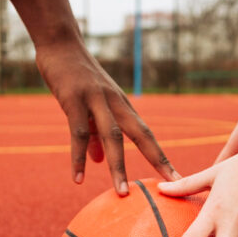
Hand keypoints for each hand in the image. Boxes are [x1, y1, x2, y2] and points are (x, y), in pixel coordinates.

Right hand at [8, 0, 178, 193]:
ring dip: (118, 167)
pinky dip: (79, 158)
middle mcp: (115, 103)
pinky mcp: (74, 100)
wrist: (60, 43)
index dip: (162, 157)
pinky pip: (79, 134)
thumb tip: (101, 162)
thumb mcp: (90, 106)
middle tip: (173, 185)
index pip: (147, 135)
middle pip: (141, 136)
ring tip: (122, 193)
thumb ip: (97, 136)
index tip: (178, 178)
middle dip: (158, 161)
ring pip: (112, 137)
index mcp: (122, 106)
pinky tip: (78, 179)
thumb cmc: (76, 76)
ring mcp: (96, 100)